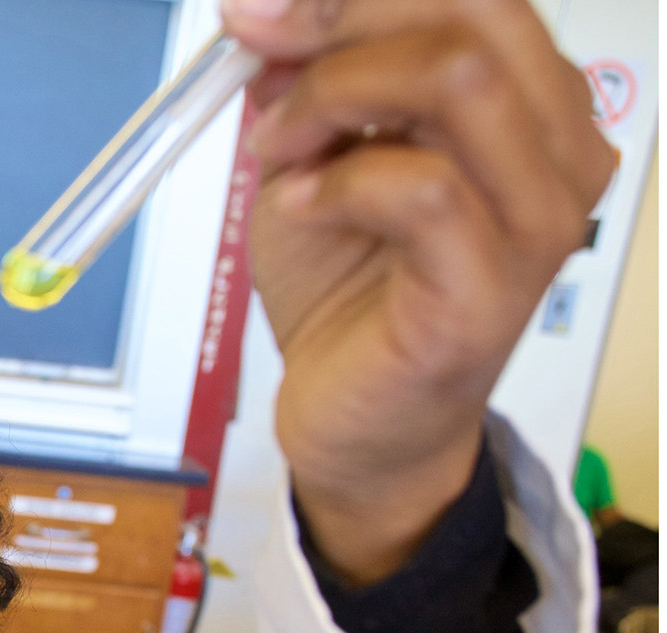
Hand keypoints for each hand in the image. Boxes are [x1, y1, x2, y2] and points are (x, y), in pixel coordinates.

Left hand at [225, 0, 615, 585]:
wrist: (355, 415)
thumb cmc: (349, 284)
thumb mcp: (312, 155)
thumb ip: (303, 78)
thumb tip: (265, 10)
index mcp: (526, 99)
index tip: (253, 9)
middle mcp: (556, 148)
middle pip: (472, 15)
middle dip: (342, 20)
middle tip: (256, 55)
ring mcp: (538, 219)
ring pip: (458, 82)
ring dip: (336, 97)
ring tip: (279, 152)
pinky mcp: (493, 287)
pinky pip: (422, 189)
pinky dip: (333, 185)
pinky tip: (296, 209)